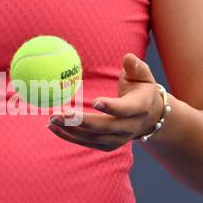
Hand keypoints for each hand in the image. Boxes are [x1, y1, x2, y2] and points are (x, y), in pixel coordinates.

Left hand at [47, 53, 163, 151]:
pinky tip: (53, 127)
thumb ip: (135, 67)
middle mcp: (130, 127)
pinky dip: (69, 136)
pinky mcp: (108, 145)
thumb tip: (127, 57)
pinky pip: (87, 143)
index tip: (95, 101)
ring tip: (52, 120)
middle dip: (82, 122)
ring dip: (71, 130)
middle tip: (62, 113)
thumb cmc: (142, 89)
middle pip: (105, 127)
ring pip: (93, 138)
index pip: (126, 109)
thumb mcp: (143, 75)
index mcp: (140, 107)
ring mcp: (119, 139)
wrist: (150, 116)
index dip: (111, 107)